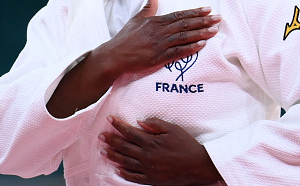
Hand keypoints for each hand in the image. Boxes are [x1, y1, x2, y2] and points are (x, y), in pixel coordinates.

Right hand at [93, 0, 220, 80]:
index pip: (179, 15)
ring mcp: (159, 44)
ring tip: (214, 30)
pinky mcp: (158, 58)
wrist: (114, 56)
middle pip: (185, 24)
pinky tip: (202, 45)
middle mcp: (159, 31)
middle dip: (203, 21)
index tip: (208, 9)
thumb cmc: (125, 39)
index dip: (194, 12)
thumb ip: (148, 7)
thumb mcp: (136, 20)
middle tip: (218, 18)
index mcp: (155, 21)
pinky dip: (191, 48)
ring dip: (201, 33)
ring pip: (184, 37)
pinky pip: (178, 52)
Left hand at [100, 116, 222, 184]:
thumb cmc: (187, 144)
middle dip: (111, 140)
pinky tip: (117, 169)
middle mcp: (147, 155)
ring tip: (104, 151)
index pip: (130, 132)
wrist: (198, 165)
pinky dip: (124, 173)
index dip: (118, 125)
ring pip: (126, 161)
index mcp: (151, 142)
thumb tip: (139, 122)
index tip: (110, 119)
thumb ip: (155, 124)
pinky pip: (134, 176)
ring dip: (113, 155)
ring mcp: (149, 168)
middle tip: (101, 136)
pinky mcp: (152, 178)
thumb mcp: (173, 129)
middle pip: (124, 146)